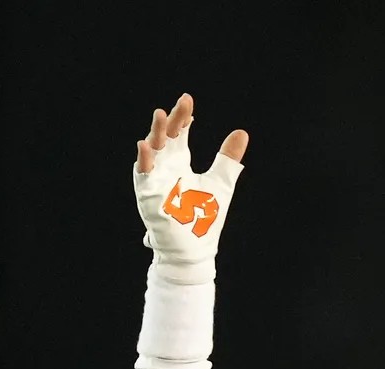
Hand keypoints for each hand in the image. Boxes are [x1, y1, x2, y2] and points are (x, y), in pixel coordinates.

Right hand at [132, 93, 249, 281]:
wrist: (196, 251)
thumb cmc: (204, 220)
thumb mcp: (221, 183)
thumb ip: (228, 158)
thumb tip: (241, 132)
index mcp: (179, 162)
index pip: (178, 133)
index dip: (183, 117)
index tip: (188, 101)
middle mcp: (165, 168)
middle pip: (166, 137)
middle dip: (172, 120)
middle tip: (182, 104)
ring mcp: (155, 181)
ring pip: (152, 152)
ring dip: (155, 134)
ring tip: (161, 115)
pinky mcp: (148, 197)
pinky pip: (143, 176)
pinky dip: (144, 161)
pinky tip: (146, 146)